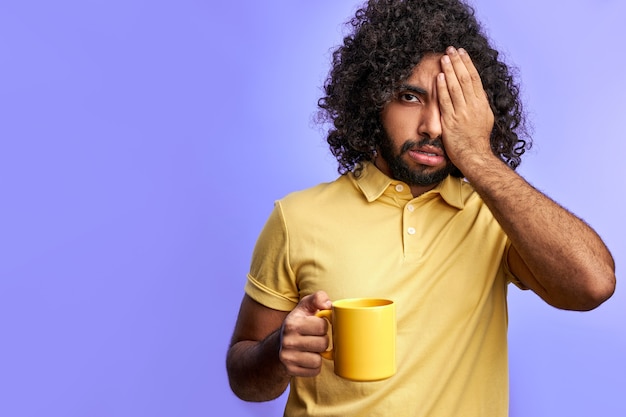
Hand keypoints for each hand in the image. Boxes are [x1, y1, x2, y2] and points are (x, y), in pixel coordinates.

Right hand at [279, 291, 331, 376]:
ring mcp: (287, 357)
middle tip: (314, 338)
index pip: (322, 326)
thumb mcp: (305, 307)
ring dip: (318, 355)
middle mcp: (287, 341)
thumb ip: (318, 298)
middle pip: (323, 344)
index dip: (323, 326)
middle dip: (323, 341)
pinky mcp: (290, 370)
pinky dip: (314, 366)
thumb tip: (328, 305)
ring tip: (311, 348)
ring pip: (318, 360)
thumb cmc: (298, 324)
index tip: (316, 326)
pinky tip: (307, 359)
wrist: (278, 346)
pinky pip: (314, 371)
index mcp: (292, 323)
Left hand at [436, 46, 494, 170]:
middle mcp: (474, 106)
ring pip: (457, 87)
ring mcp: (463, 113)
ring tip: (444, 57)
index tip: (461, 52)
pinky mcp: (452, 121)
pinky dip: (443, 88)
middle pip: (466, 78)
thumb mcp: (484, 119)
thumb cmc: (477, 140)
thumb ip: (478, 104)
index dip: (468, 63)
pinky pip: (447, 101)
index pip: (475, 78)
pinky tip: (439, 77)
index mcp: (482, 104)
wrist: (474, 156)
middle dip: (458, 62)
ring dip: (450, 70)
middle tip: (451, 49)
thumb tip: (474, 92)